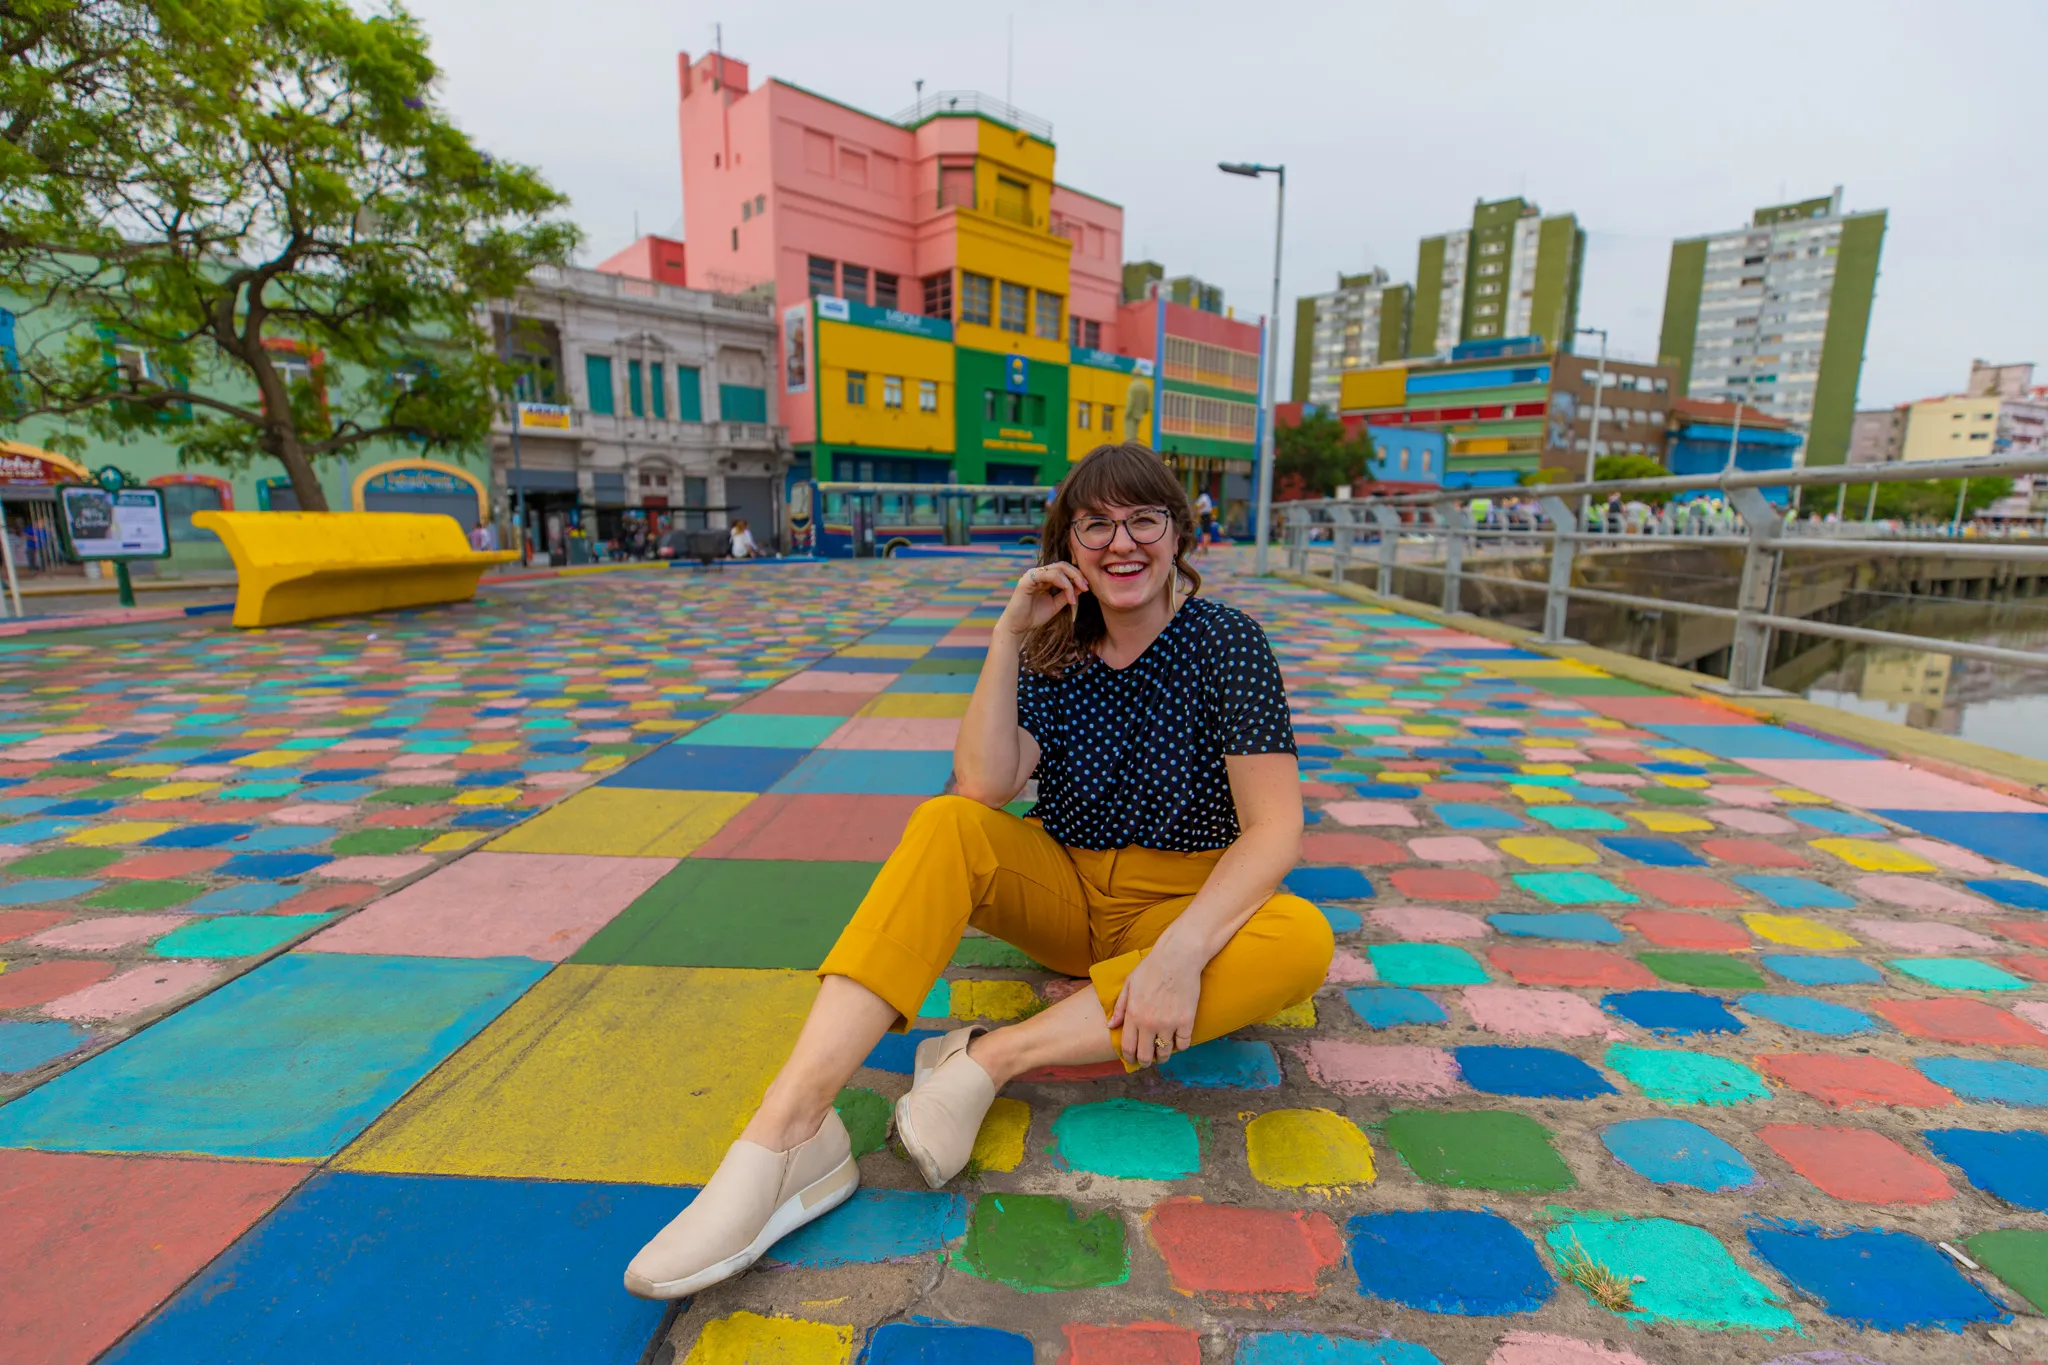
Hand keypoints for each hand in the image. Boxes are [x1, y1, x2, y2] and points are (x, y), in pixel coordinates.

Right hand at [996, 562, 1087, 638]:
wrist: (1017, 627)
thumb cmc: (1034, 616)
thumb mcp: (1056, 605)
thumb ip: (1067, 594)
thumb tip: (1082, 586)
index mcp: (1044, 578)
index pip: (1064, 569)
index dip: (1077, 575)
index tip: (1087, 587)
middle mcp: (1038, 573)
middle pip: (1062, 565)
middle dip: (1077, 575)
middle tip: (1086, 587)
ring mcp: (1032, 575)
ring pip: (1057, 569)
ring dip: (1071, 581)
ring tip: (1076, 596)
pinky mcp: (1027, 580)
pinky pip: (1047, 575)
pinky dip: (1062, 584)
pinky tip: (1068, 597)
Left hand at [1107, 947, 1199, 1068]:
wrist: (1178, 957)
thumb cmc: (1151, 968)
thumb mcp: (1130, 984)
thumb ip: (1120, 1007)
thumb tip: (1110, 1025)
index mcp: (1134, 1015)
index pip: (1128, 1047)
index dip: (1130, 1058)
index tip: (1132, 1059)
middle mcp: (1150, 1023)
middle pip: (1145, 1056)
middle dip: (1145, 1062)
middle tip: (1147, 1060)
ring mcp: (1169, 1024)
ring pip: (1164, 1053)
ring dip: (1163, 1056)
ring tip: (1162, 1053)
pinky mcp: (1186, 1021)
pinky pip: (1183, 1044)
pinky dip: (1180, 1046)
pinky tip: (1177, 1041)